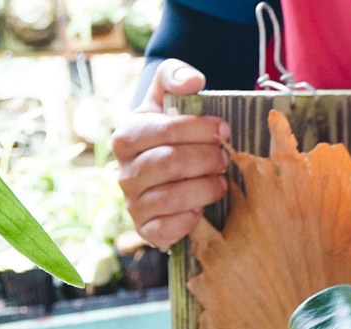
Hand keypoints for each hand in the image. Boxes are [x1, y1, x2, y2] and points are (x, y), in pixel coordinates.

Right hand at [112, 59, 230, 249]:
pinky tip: (203, 208)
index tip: (225, 130)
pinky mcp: (146, 230)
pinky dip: (190, 219)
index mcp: (127, 136)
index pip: (164, 131)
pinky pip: (167, 229)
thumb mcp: (168, 100)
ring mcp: (133, 203)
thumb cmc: (173, 134)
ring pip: (171, 197)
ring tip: (223, 182)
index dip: (200, 129)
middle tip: (226, 159)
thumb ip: (174, 76)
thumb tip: (193, 81)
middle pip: (170, 163)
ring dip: (206, 188)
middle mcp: (124, 172)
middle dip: (207, 160)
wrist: (168, 174)